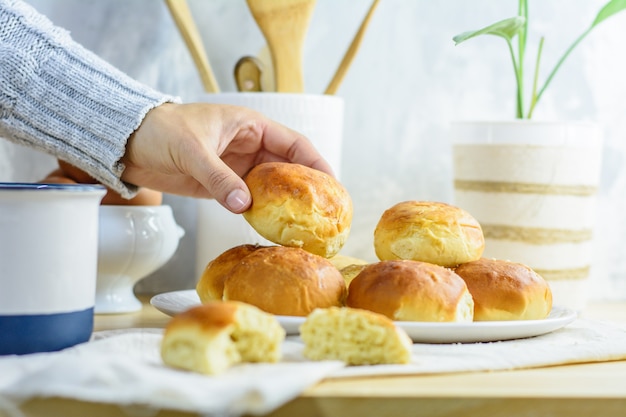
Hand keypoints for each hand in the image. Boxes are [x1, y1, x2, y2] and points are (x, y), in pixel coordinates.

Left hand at [121, 103, 333, 212]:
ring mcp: (237, 166)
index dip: (317, 163)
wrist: (128, 143)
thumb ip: (219, 177)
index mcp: (250, 126)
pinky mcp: (223, 184)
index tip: (333, 186)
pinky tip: (272, 226)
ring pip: (272, 186)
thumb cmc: (160, 131)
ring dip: (285, 203)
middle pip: (289, 168)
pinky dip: (262, 211)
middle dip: (307, 188)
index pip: (295, 144)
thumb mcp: (192, 151)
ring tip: (305, 224)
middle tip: (325, 213)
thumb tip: (245, 204)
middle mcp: (249, 146)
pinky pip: (250, 198)